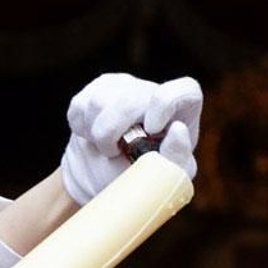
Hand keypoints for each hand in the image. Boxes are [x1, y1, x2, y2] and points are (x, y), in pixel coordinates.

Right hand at [59, 73, 201, 203]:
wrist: (104, 180)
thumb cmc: (144, 179)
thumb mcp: (166, 178)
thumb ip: (176, 157)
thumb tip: (178, 129)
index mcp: (181, 113)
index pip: (186, 90)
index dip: (165, 104)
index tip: (151, 129)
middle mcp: (153, 93)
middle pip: (132, 97)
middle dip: (114, 131)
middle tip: (113, 153)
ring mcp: (125, 87)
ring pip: (101, 100)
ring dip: (97, 133)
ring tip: (105, 148)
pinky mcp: (98, 88)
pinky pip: (81, 104)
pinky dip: (81, 129)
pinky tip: (92, 139)